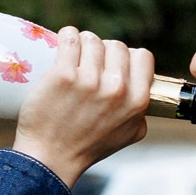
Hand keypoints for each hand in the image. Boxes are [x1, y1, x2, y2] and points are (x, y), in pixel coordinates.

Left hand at [13, 29, 154, 184]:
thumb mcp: (130, 134)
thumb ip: (141, 111)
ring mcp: (89, 81)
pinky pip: (69, 37)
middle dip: (103, 53)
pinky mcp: (62, 75)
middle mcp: (116, 89)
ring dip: (82, 45)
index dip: (128, 58)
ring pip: (91, 39)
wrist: (51, 157)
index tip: (113, 66)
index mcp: (137, 101)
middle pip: (116, 45)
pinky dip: (67, 37)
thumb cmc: (88, 146)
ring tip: (74, 60)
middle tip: (89, 67)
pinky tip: (64, 45)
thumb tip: (144, 90)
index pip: (142, 56)